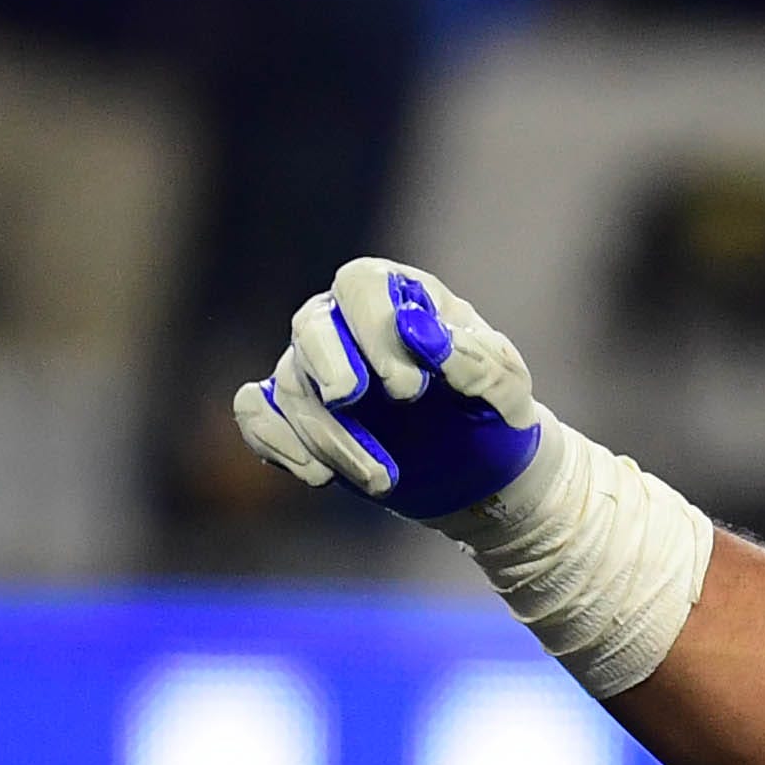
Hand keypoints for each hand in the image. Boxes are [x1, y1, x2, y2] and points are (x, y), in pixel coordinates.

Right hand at [231, 258, 547, 518]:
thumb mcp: (508, 388)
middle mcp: (343, 323)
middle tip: (354, 401)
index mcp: (396, 297)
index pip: (360, 285)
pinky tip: (318, 476)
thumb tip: (425, 336)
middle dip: (332, 368)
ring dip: (331, 437)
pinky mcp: (295, 413)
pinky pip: (255, 412)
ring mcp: (313, 367)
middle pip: (311, 326)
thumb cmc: (491, 410)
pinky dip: (276, 442)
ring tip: (382, 479)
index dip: (374, 328)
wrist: (478, 468)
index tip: (409, 386)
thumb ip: (480, 361)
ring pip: (293, 386)